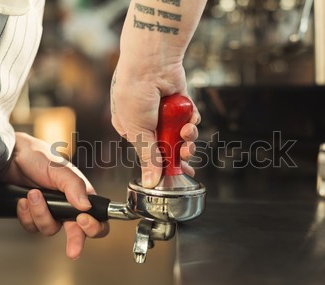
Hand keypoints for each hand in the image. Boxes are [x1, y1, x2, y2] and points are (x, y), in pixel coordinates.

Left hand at [1, 132, 108, 259]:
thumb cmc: (39, 157)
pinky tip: (23, 200)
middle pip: (78, 233)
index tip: (83, 221)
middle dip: (75, 241)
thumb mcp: (59, 169)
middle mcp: (68, 206)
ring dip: (40, 214)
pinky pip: (32, 227)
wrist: (10, 156)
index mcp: (82, 195)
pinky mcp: (34, 215)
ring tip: (32, 194)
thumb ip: (74, 186)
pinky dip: (26, 215)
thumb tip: (86, 206)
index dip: (94, 226)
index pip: (98, 218)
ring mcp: (51, 212)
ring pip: (50, 229)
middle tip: (72, 251)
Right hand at [110, 62, 199, 188]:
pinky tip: (190, 119)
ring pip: (182, 134)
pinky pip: (191, 118)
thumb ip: (147, 157)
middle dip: (179, 152)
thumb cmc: (134, 91)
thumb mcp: (137, 131)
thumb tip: (150, 182)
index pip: (149, 153)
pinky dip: (193, 120)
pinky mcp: (180, 102)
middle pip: (169, 145)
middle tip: (185, 154)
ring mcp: (165, 112)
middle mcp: (148, 121)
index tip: (174, 173)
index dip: (163, 164)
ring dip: (188, 137)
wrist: (151, 62)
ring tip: (187, 133)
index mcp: (131, 129)